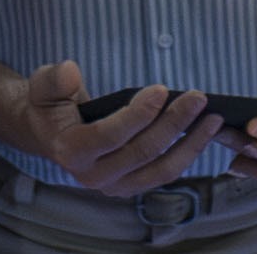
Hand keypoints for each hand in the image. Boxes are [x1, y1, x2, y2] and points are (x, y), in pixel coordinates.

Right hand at [0, 59, 221, 193]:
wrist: (48, 132)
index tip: (162, 90)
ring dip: (191, 143)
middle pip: (143, 152)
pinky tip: (204, 133)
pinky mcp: (132, 185)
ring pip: (161, 169)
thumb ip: (55, 79)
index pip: (111, 135)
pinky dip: (188, 154)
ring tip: (213, 118)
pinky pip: (165, 173)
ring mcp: (115, 186)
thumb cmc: (49, 104)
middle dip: (174, 123)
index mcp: (71, 151)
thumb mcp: (42, 84)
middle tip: (198, 98)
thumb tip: (70, 71)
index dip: (138, 114)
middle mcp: (94, 176)